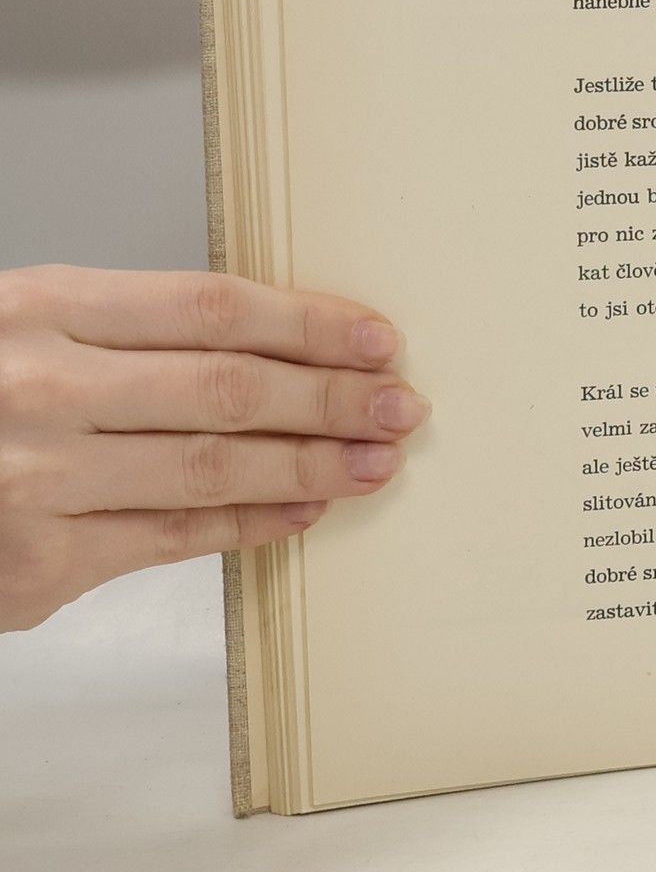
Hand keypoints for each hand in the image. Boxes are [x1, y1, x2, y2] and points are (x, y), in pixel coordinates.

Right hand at [0, 266, 428, 631]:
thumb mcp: (26, 327)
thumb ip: (129, 333)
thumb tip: (278, 343)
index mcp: (40, 307)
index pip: (212, 308)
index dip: (309, 324)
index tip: (376, 340)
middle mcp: (39, 388)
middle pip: (228, 389)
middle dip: (332, 400)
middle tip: (402, 406)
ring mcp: (35, 479)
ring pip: (213, 469)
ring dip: (312, 466)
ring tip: (374, 462)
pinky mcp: (36, 564)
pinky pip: (175, 538)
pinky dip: (252, 523)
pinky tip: (305, 510)